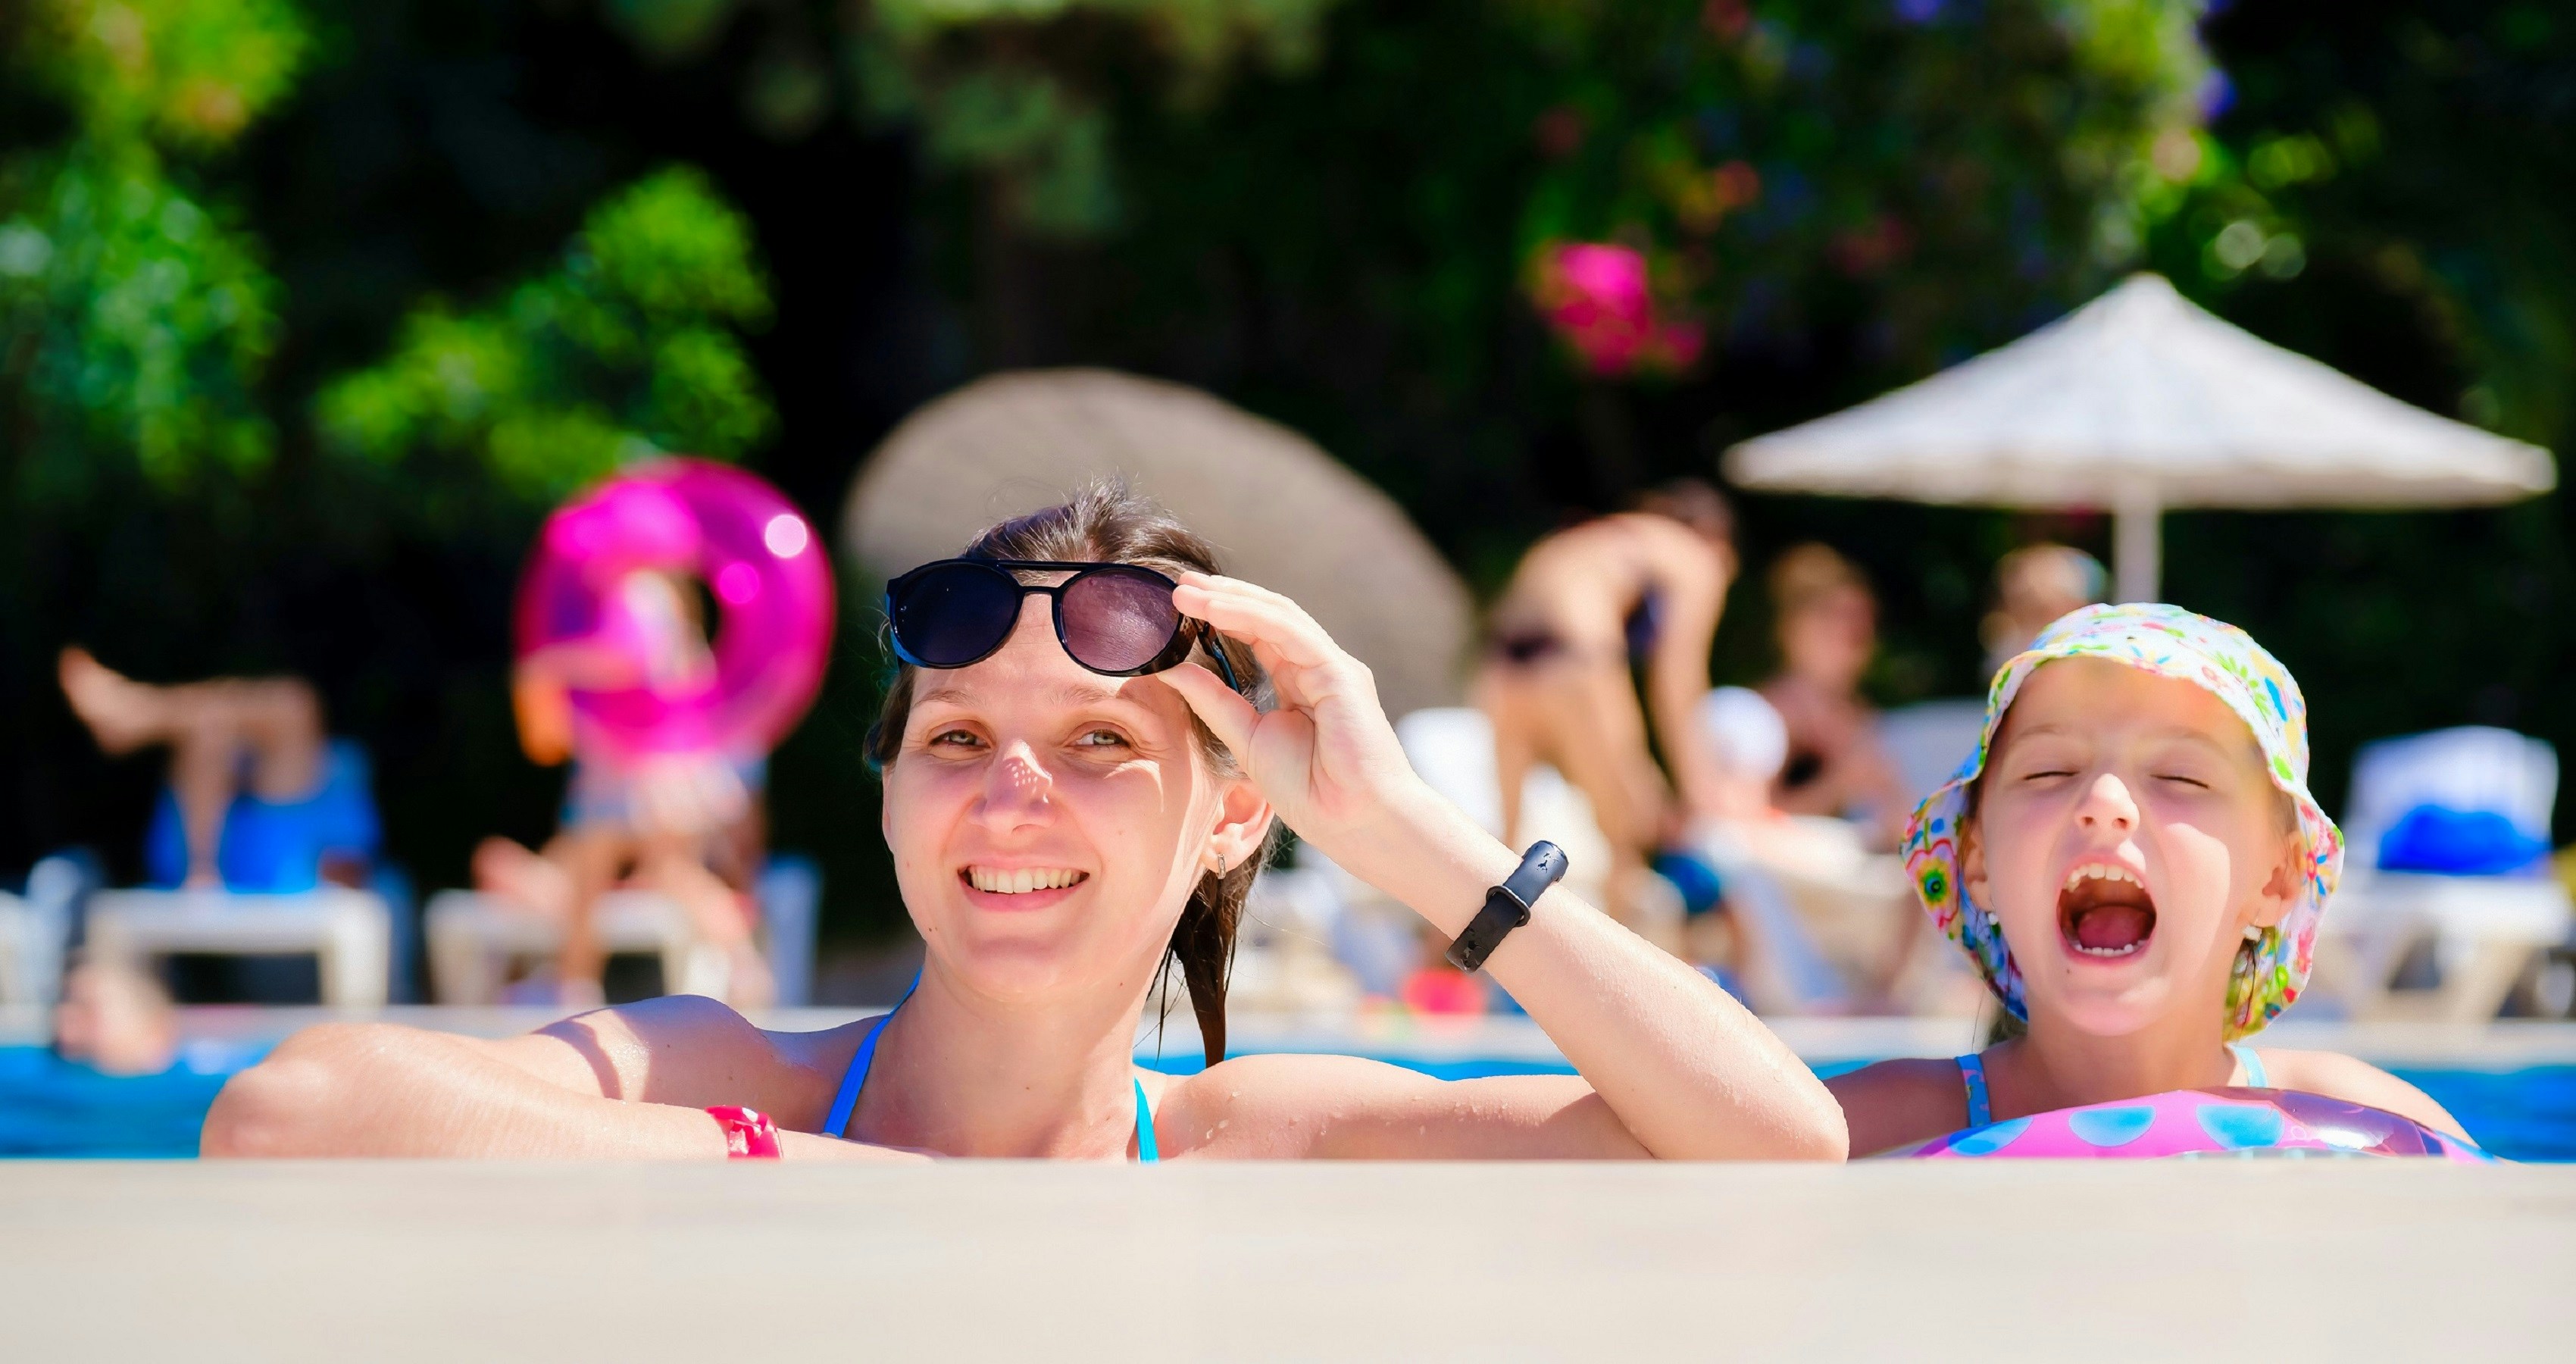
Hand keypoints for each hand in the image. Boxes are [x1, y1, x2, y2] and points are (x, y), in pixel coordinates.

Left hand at [1156, 573, 1454, 881]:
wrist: (1353, 822)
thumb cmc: (1311, 792)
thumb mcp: (1246, 739)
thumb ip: (1213, 702)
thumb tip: (1171, 670)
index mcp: (1299, 682)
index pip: (1257, 634)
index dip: (1219, 615)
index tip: (1179, 605)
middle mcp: (1317, 666)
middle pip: (1266, 616)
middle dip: (1222, 596)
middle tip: (1178, 586)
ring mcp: (1332, 666)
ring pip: (1277, 616)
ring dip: (1229, 599)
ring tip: (1187, 593)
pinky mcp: (1340, 672)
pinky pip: (1290, 633)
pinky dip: (1250, 616)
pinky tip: (1214, 609)